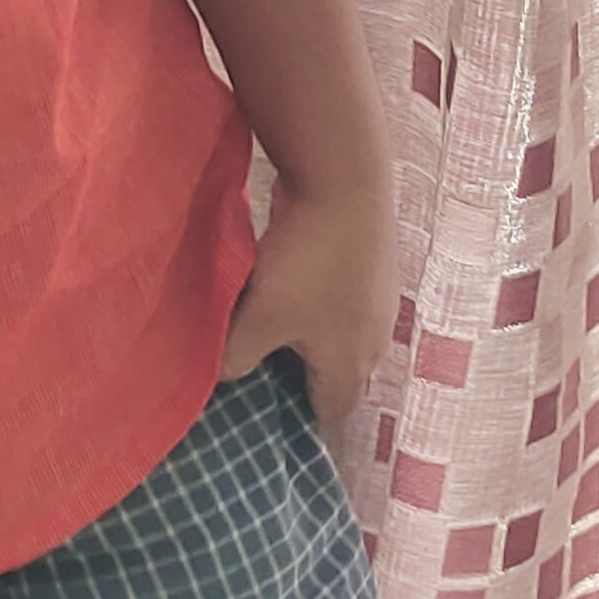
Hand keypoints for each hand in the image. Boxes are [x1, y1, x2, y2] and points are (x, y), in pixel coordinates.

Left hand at [218, 175, 397, 423]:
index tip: (262, 409)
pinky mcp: (370, 262)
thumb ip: (235, 356)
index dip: (296, 418)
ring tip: (266, 315)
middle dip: (298, 372)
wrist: (345, 180)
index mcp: (352, 366)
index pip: (329, 414)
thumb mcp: (260, 317)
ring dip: (305, 329)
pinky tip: (288, 275)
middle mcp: (375, 340)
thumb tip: (220, 376)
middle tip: (256, 360)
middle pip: (335, 373)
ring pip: (335, 331)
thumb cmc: (307, 261)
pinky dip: (314, 295)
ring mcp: (378, 298)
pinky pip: (339, 296)